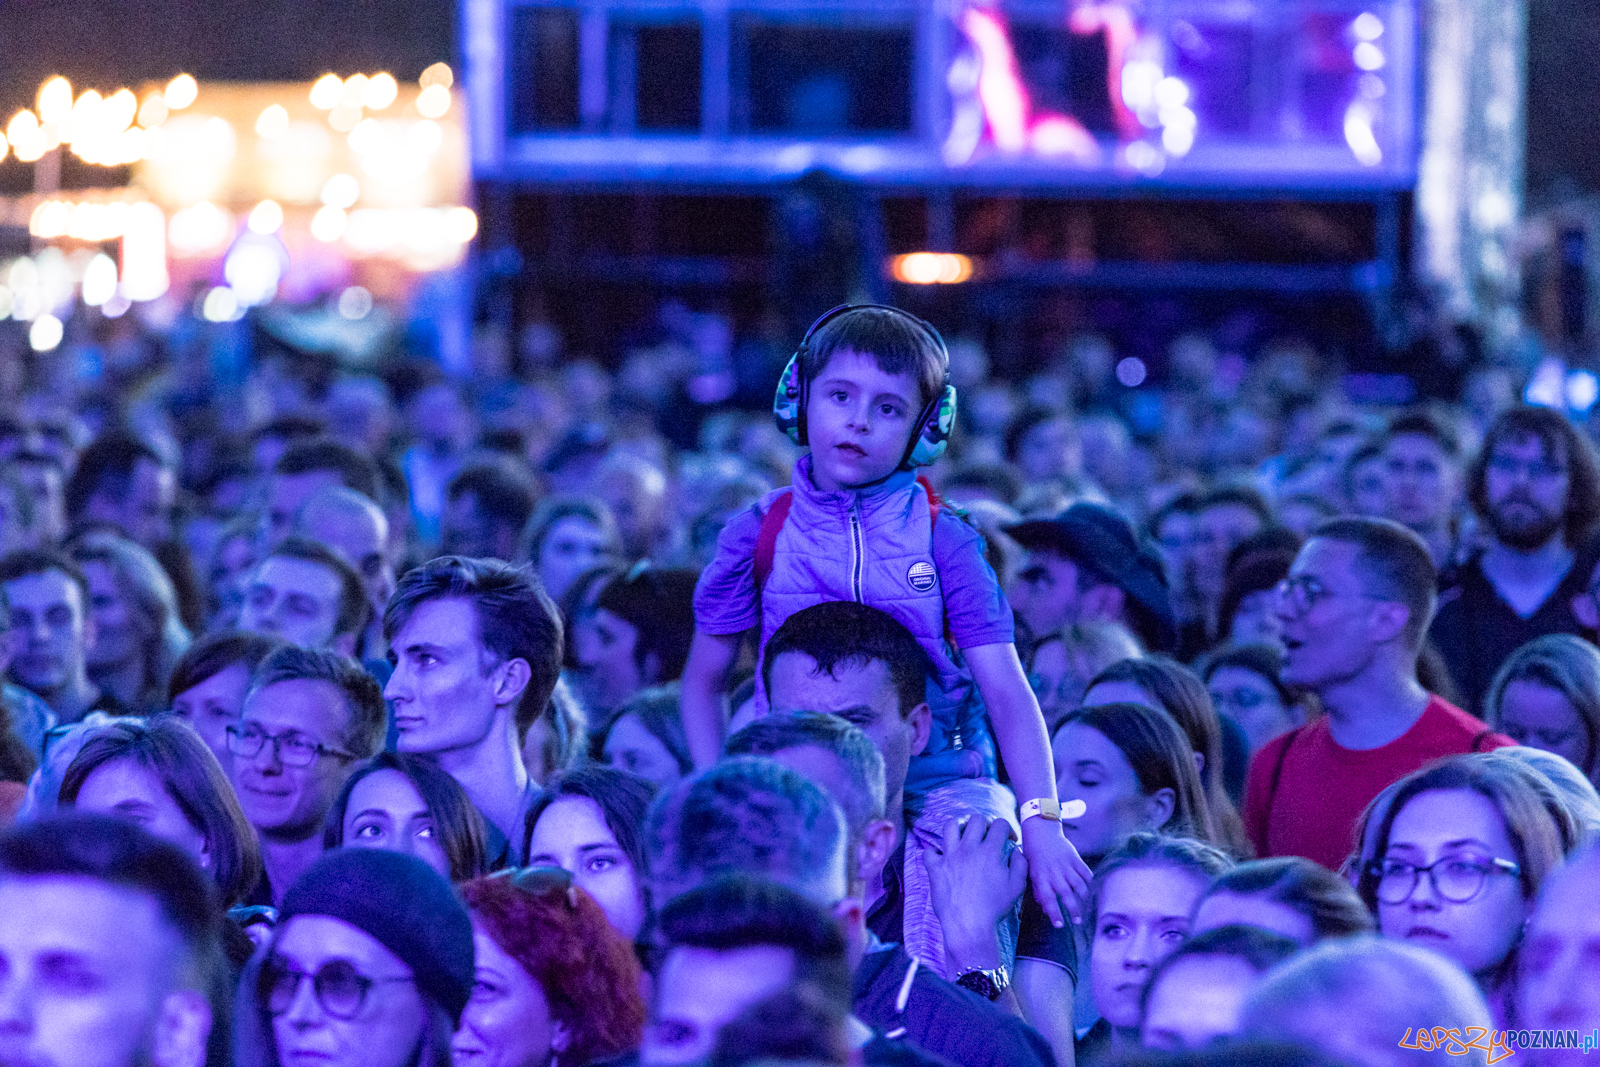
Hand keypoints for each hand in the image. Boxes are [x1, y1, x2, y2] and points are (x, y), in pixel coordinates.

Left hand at [923, 816, 1027, 972]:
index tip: (1008, 840)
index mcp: (990, 851)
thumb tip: (1015, 850)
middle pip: (975, 819)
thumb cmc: (995, 908)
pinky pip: (928, 851)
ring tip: (963, 838)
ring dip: (958, 828)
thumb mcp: (1017, 886)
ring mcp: (949, 856)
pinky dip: (934, 853)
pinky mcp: (935, 868)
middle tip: (987, 837)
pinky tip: (942, 859)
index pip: (999, 824)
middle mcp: (969, 848)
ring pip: (950, 826)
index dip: (1007, 829)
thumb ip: (1020, 864)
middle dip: (985, 824)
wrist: (969, 926)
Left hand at [1020, 817, 1091, 927]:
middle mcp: (1054, 872)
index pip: (1048, 899)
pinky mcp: (1075, 858)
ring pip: (1079, 885)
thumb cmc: (1033, 854)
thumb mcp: (1030, 872)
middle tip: (1077, 921)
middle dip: (1073, 910)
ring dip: (1083, 898)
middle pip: (1066, 895)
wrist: (1041, 831)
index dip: (1054, 913)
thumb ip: (1038, 890)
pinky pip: (1085, 873)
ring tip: (1085, 907)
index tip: (1059, 925)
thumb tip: (1045, 908)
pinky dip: (1089, 882)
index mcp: (1041, 877)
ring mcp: (1066, 865)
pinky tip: (1090, 889)